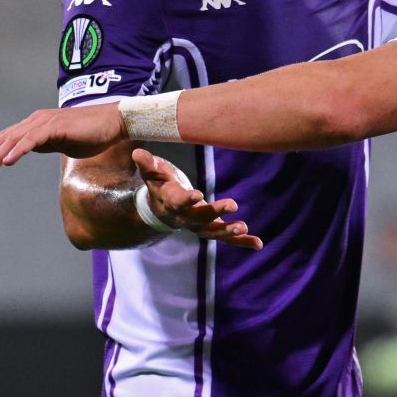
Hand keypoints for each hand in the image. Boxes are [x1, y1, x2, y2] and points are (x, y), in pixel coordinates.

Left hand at [0, 102, 126, 176]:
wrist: (115, 123)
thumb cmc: (94, 133)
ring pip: (14, 139)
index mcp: (39, 124)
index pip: (9, 138)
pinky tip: (8, 162)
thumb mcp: (64, 142)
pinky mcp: (56, 126)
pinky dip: (18, 150)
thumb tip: (31, 149)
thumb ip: (47, 144)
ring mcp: (46, 122)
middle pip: (6, 138)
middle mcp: (38, 120)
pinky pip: (32, 139)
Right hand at [133, 149, 262, 249]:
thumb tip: (138, 152)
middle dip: (216, 212)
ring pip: (214, 232)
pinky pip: (226, 238)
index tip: (198, 195)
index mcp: (171, 201)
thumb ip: (148, 165)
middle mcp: (185, 217)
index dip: (187, 199)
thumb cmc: (160, 185)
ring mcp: (198, 226)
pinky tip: (258, 244)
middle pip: (200, 217)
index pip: (178, 201)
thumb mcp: (153, 174)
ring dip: (229, 231)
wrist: (160, 210)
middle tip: (232, 205)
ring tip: (244, 228)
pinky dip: (242, 241)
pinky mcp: (210, 229)